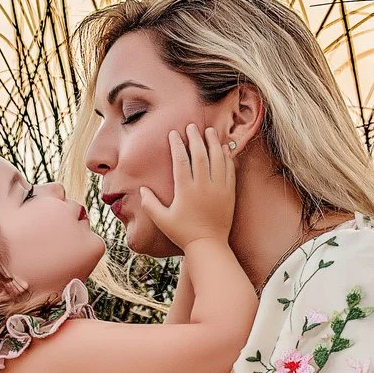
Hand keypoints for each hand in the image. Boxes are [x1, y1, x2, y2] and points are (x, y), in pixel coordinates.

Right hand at [123, 125, 235, 255]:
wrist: (209, 246)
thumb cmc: (183, 234)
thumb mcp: (162, 220)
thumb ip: (150, 203)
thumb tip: (143, 189)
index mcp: (185, 190)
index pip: (181, 160)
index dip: (177, 144)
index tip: (174, 133)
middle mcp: (203, 186)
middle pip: (200, 154)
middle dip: (196, 138)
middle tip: (192, 126)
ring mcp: (219, 188)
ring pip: (218, 159)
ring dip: (213, 143)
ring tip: (210, 131)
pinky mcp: (230, 193)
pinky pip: (230, 170)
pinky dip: (227, 157)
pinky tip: (224, 149)